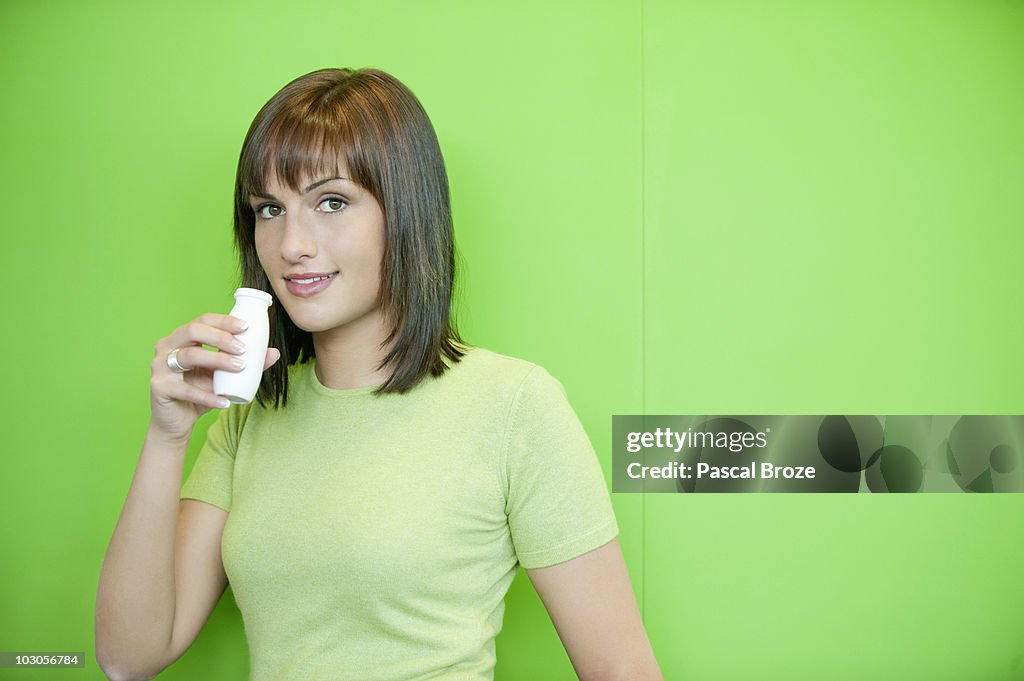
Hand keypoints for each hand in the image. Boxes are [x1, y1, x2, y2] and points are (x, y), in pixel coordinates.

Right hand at [148, 313, 280, 442]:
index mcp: (183, 337)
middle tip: (243, 349)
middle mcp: (168, 345)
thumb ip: (247, 364)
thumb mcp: (225, 376)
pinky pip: (185, 389)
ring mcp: (159, 365)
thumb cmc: (200, 391)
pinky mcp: (158, 386)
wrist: (178, 420)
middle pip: (193, 330)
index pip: (203, 320)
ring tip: (240, 367)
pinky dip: (207, 396)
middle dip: (221, 337)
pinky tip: (225, 401)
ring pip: (189, 355)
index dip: (224, 321)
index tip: (246, 328)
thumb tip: (274, 353)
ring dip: (217, 360)